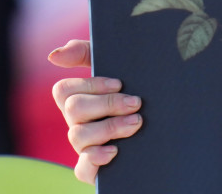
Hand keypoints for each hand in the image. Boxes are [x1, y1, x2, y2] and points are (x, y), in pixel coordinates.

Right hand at [49, 39, 142, 184]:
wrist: (167, 127)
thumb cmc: (137, 89)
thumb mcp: (120, 66)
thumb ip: (87, 53)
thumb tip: (54, 55)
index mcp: (81, 98)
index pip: (64, 89)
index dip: (90, 84)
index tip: (119, 83)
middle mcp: (79, 122)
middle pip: (73, 109)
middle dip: (107, 104)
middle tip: (136, 103)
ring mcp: (85, 145)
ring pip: (78, 136)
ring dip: (109, 127)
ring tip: (137, 122)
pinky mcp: (94, 168)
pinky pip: (82, 169)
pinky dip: (95, 159)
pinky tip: (115, 151)